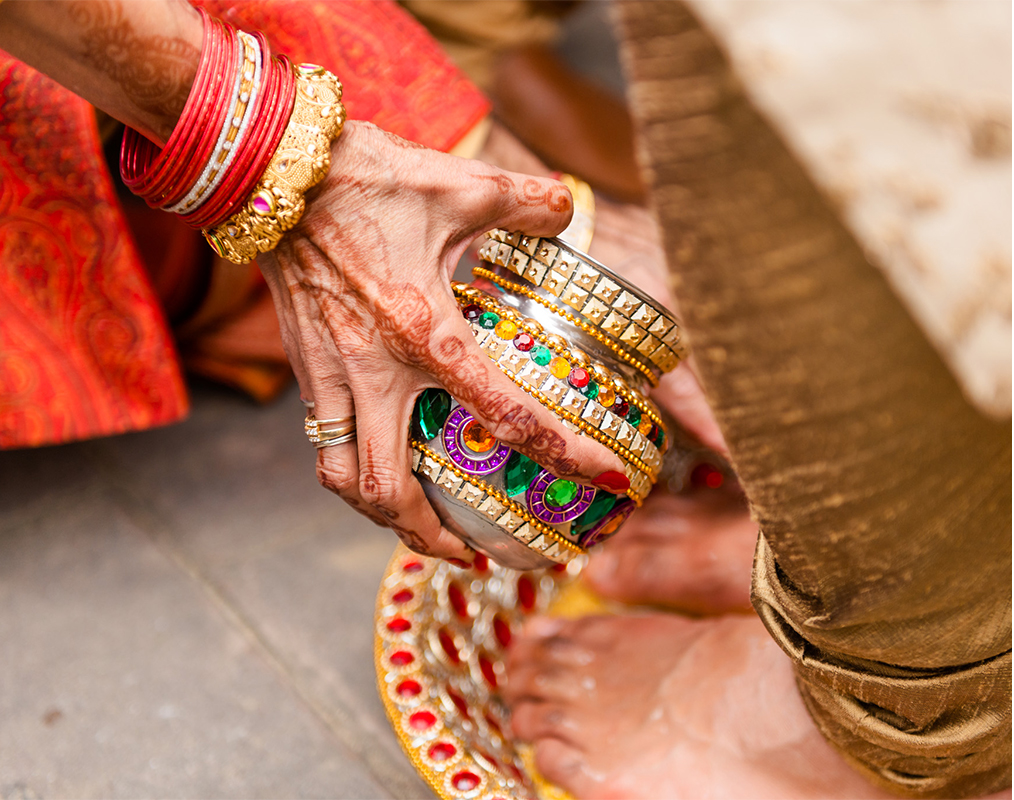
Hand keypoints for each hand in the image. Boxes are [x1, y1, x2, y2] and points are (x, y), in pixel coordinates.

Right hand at [262, 121, 630, 557]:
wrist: (267, 164)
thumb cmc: (366, 175)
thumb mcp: (462, 182)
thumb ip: (527, 201)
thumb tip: (568, 208)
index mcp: (423, 330)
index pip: (506, 413)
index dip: (565, 453)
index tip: (608, 480)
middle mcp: (371, 368)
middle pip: (387, 488)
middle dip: (434, 537)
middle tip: (482, 557)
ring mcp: (329, 374)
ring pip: (342, 478)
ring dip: (383, 518)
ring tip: (427, 535)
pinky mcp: (304, 366)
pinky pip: (326, 441)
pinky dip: (355, 473)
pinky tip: (388, 474)